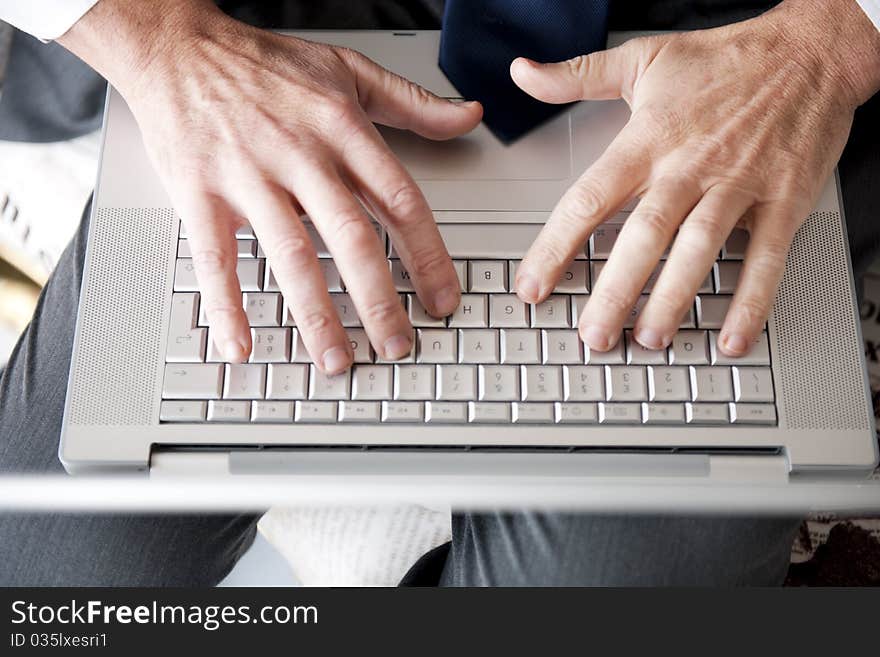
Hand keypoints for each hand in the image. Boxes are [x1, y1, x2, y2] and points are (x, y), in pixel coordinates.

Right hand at [60, 0, 481, 371]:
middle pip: (352, 239)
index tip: (442, 299)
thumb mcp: (349, 69)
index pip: (400, 200)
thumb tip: (469, 117)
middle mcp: (300, 154)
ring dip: (316, 315)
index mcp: (343, 129)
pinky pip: (215, 257)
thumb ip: (414, 102)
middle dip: (379, 301)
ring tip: (336, 360)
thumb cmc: (264, 64)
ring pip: (291, 255)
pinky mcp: (199, 191)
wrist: (177, 47)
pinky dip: (227, 305)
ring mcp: (248, 174)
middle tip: (397, 346)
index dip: (428, 255)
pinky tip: (242, 344)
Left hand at [511, 0, 879, 355]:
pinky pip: (766, 256)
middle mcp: (688, 166)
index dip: (555, 247)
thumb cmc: (723, 61)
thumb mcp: (641, 58)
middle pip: (642, 235)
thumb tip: (523, 74)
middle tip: (592, 336)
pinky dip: (751, 300)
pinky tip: (732, 337)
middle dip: (615, 291)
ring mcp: (737, 185)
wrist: (809, 51)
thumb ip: (576, 75)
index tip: (531, 288)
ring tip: (649, 339)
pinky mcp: (783, 199)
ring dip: (673, 300)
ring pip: (698, 249)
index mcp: (647, 139)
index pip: (589, 199)